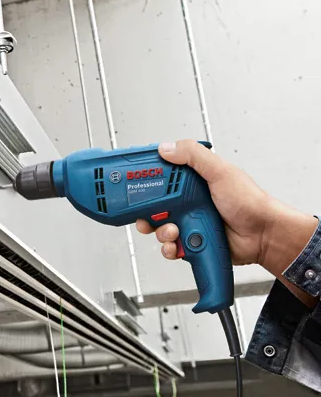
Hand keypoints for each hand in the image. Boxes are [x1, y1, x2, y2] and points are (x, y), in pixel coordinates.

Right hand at [135, 140, 315, 280]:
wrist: (263, 236)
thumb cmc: (249, 202)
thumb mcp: (221, 172)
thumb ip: (194, 156)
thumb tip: (166, 148)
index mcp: (192, 182)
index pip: (160, 178)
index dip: (145, 182)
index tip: (133, 184)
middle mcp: (187, 202)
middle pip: (152, 206)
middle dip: (146, 213)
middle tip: (148, 216)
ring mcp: (188, 222)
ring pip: (158, 228)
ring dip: (160, 232)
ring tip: (173, 231)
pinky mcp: (190, 242)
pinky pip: (169, 247)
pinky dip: (169, 248)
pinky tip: (178, 244)